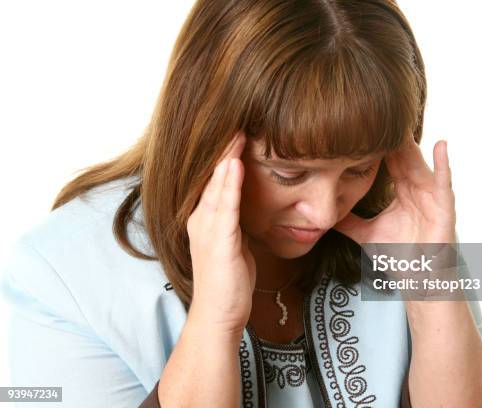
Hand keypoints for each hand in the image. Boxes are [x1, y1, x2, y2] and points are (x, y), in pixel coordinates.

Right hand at [186, 131, 255, 334]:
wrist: (220, 312)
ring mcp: (208, 230)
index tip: (237, 133)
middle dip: (225, 149)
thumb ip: (235, 221)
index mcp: (205, 219)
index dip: (225, 157)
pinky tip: (234, 165)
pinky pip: (225, 207)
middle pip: (213, 178)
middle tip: (236, 120)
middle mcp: (201, 220)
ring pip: (217, 186)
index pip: (216, 181)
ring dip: (226, 158)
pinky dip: (228, 184)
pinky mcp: (218, 242)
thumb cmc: (228, 280)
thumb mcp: (233, 243)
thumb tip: (246, 205)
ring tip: (236, 133)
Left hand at [334, 137, 457, 299]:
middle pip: (402, 156)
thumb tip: (321, 215)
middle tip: (377, 113)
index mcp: (401, 189)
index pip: (387, 160)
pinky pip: (444, 181)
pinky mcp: (445, 206)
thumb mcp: (365, 234)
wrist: (419, 279)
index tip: (359, 126)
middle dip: (391, 137)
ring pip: (419, 163)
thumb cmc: (399, 255)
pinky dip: (444, 163)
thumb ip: (346, 222)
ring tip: (400, 123)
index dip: (375, 145)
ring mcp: (431, 195)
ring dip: (411, 144)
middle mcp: (417, 187)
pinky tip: (441, 144)